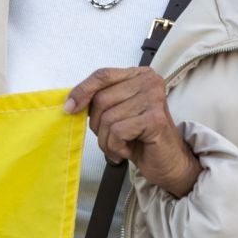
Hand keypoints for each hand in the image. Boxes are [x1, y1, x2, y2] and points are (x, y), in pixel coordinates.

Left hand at [64, 67, 201, 197]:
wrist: (168, 163)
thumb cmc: (140, 138)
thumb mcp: (116, 112)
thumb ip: (99, 100)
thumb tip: (70, 102)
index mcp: (139, 75)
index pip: (102, 75)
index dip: (82, 91)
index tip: (69, 108)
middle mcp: (150, 81)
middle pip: (101, 99)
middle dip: (98, 124)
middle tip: (111, 137)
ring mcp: (154, 98)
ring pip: (107, 118)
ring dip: (107, 140)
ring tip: (121, 145)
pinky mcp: (155, 119)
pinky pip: (117, 132)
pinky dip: (116, 146)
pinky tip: (128, 150)